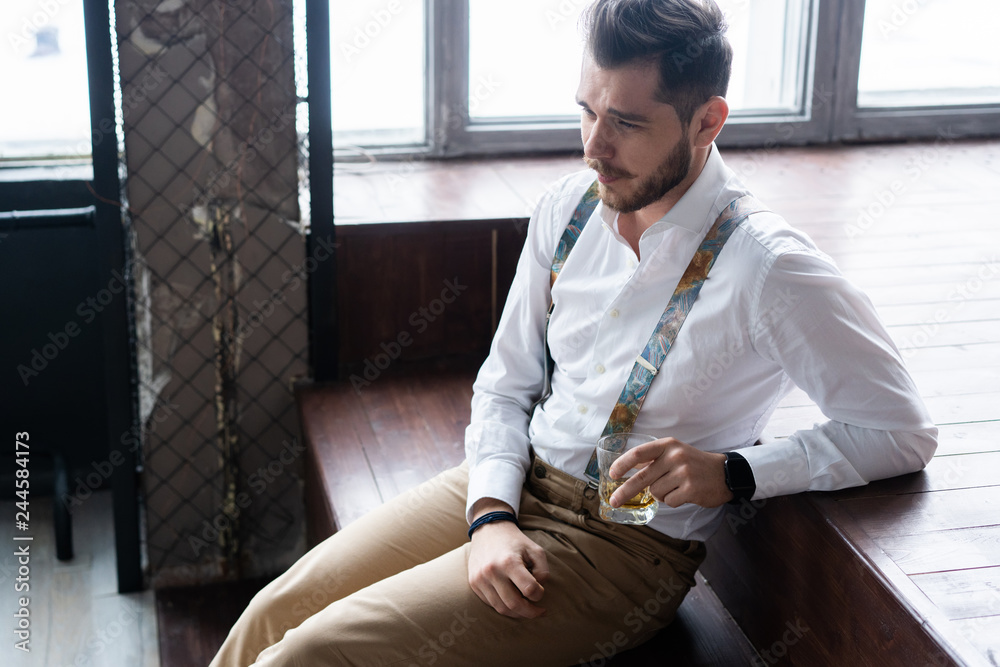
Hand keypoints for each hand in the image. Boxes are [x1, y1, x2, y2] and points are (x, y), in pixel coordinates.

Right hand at [467, 502, 548, 618]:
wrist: (488, 529)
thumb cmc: (515, 541)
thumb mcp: (535, 549)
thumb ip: (543, 571)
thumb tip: (539, 590)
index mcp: (509, 562)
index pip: (529, 589)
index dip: (539, 594)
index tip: (541, 591)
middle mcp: (492, 571)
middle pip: (514, 604)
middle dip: (530, 612)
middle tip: (539, 612)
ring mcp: (480, 578)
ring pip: (501, 608)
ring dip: (517, 613)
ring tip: (526, 609)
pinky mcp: (474, 583)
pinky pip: (491, 603)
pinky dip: (504, 607)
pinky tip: (512, 601)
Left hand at [609, 437, 732, 508]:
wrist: (725, 473)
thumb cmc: (695, 463)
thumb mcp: (674, 452)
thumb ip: (653, 458)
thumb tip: (627, 466)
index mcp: (668, 445)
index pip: (639, 453)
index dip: (623, 464)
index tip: (612, 474)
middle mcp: (674, 456)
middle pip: (642, 477)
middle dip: (625, 491)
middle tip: (614, 501)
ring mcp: (683, 473)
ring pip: (655, 492)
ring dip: (661, 494)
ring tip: (676, 487)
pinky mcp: (691, 489)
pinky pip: (669, 501)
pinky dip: (673, 501)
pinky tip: (684, 494)